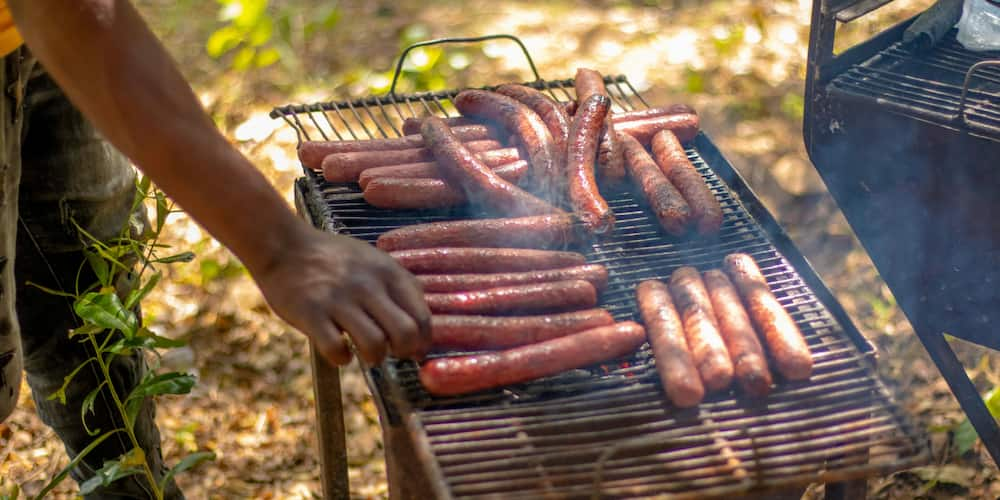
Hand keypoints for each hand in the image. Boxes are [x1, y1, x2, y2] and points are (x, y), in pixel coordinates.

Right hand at [251, 224, 430, 365]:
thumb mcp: (375, 261)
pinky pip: (336, 349)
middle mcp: (367, 284)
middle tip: (391, 352)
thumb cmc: (333, 259)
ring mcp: (338, 299)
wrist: (283, 245)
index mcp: (388, 272)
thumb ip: (400, 288)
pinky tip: (339, 350)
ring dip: (374, 357)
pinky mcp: (311, 313)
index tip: (412, 349)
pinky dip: (341, 357)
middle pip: (405, 334)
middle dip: (402, 352)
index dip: (422, 342)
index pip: (422, 318)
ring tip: (365, 352)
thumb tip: (423, 329)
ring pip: (375, 345)